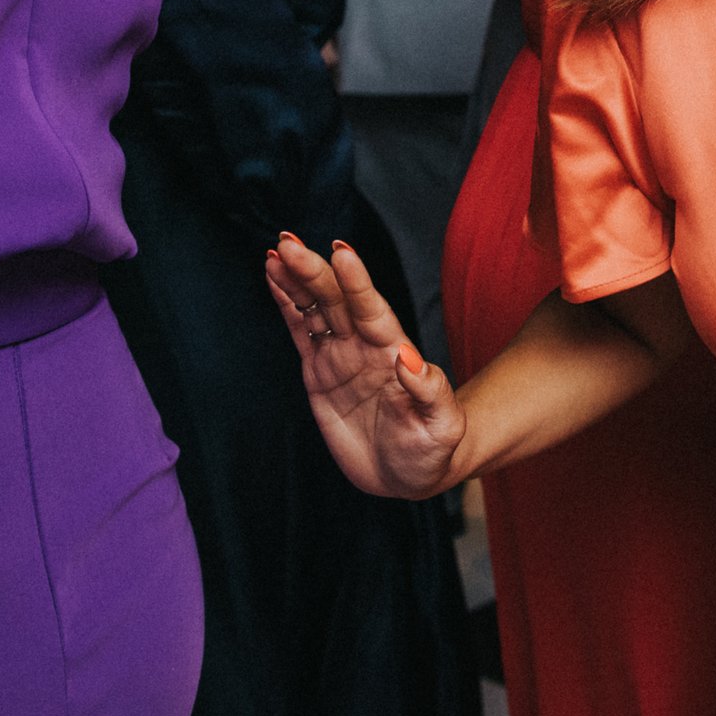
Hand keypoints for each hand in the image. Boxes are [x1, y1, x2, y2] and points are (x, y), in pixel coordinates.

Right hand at [268, 235, 462, 499]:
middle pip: (336, 301)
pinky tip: (273, 275)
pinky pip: (300, 331)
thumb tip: (411, 359)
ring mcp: (342, 356)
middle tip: (288, 242)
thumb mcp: (442, 427)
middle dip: (313, 271)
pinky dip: (286, 303)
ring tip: (276, 251)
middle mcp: (366, 346)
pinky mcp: (320, 372)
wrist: (413, 473)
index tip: (341, 252)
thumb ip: (430, 392)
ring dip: (296, 279)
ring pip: (315, 309)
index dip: (356, 283)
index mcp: (394, 353)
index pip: (372, 311)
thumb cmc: (434, 450)